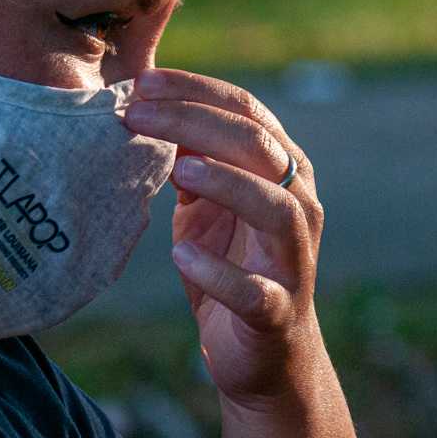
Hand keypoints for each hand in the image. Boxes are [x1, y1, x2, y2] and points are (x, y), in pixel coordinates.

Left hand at [122, 69, 325, 407]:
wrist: (263, 355)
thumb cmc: (231, 266)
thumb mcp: (204, 205)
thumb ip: (189, 160)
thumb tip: (145, 107)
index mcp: (282, 170)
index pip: (248, 112)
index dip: (197, 91)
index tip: (144, 82)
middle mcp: (298, 205)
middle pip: (259, 148)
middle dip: (197, 123)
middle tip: (138, 114)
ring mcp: (294, 259)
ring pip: (276, 209)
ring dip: (228, 185)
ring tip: (180, 170)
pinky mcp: (280, 311)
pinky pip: (256, 291)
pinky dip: (220, 273)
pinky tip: (182, 257)